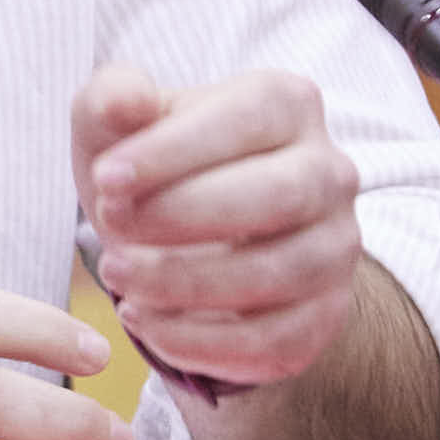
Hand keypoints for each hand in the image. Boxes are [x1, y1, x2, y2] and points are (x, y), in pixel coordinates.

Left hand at [75, 65, 363, 394]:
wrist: (183, 237)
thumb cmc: (148, 166)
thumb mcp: (115, 123)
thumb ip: (112, 99)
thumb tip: (125, 100)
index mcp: (285, 104)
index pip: (244, 121)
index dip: (172, 152)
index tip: (104, 180)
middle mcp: (329, 173)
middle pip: (278, 194)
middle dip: (182, 217)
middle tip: (109, 231)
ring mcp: (336, 248)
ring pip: (279, 272)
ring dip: (186, 282)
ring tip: (118, 276)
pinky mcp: (323, 315)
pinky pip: (275, 340)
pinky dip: (202, 340)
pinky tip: (144, 322)